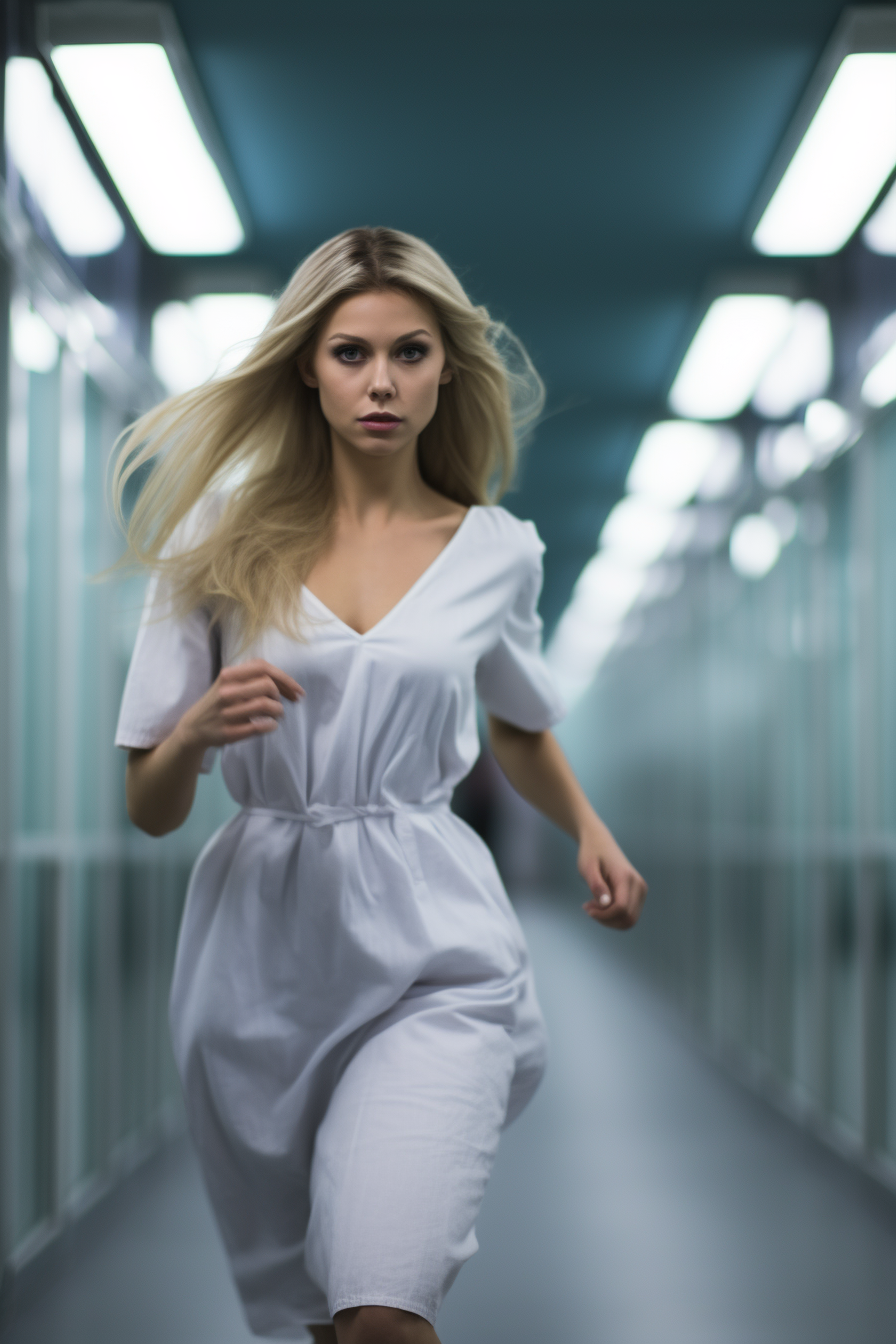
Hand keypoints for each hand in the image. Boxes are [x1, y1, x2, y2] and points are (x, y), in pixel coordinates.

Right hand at [177, 659, 303, 749]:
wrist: (193, 727)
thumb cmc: (219, 702)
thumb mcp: (229, 682)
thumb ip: (252, 678)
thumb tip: (287, 684)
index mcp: (228, 676)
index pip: (262, 667)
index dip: (284, 677)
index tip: (297, 690)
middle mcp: (226, 692)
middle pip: (267, 685)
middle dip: (280, 695)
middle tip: (280, 702)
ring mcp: (227, 713)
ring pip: (266, 706)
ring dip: (279, 711)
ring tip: (277, 715)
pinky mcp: (229, 732)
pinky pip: (260, 727)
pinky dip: (271, 726)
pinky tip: (271, 725)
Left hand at [578, 824, 646, 929]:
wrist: (600, 842)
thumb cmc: (591, 854)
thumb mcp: (588, 867)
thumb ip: (597, 885)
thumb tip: (606, 903)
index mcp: (626, 877)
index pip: (621, 908)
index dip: (603, 915)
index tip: (586, 908)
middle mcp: (639, 885)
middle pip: (628, 918)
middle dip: (606, 919)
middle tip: (589, 908)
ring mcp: (641, 891)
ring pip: (630, 920)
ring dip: (610, 920)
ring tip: (593, 906)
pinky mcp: (639, 895)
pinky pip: (629, 915)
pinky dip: (614, 916)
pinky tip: (600, 905)